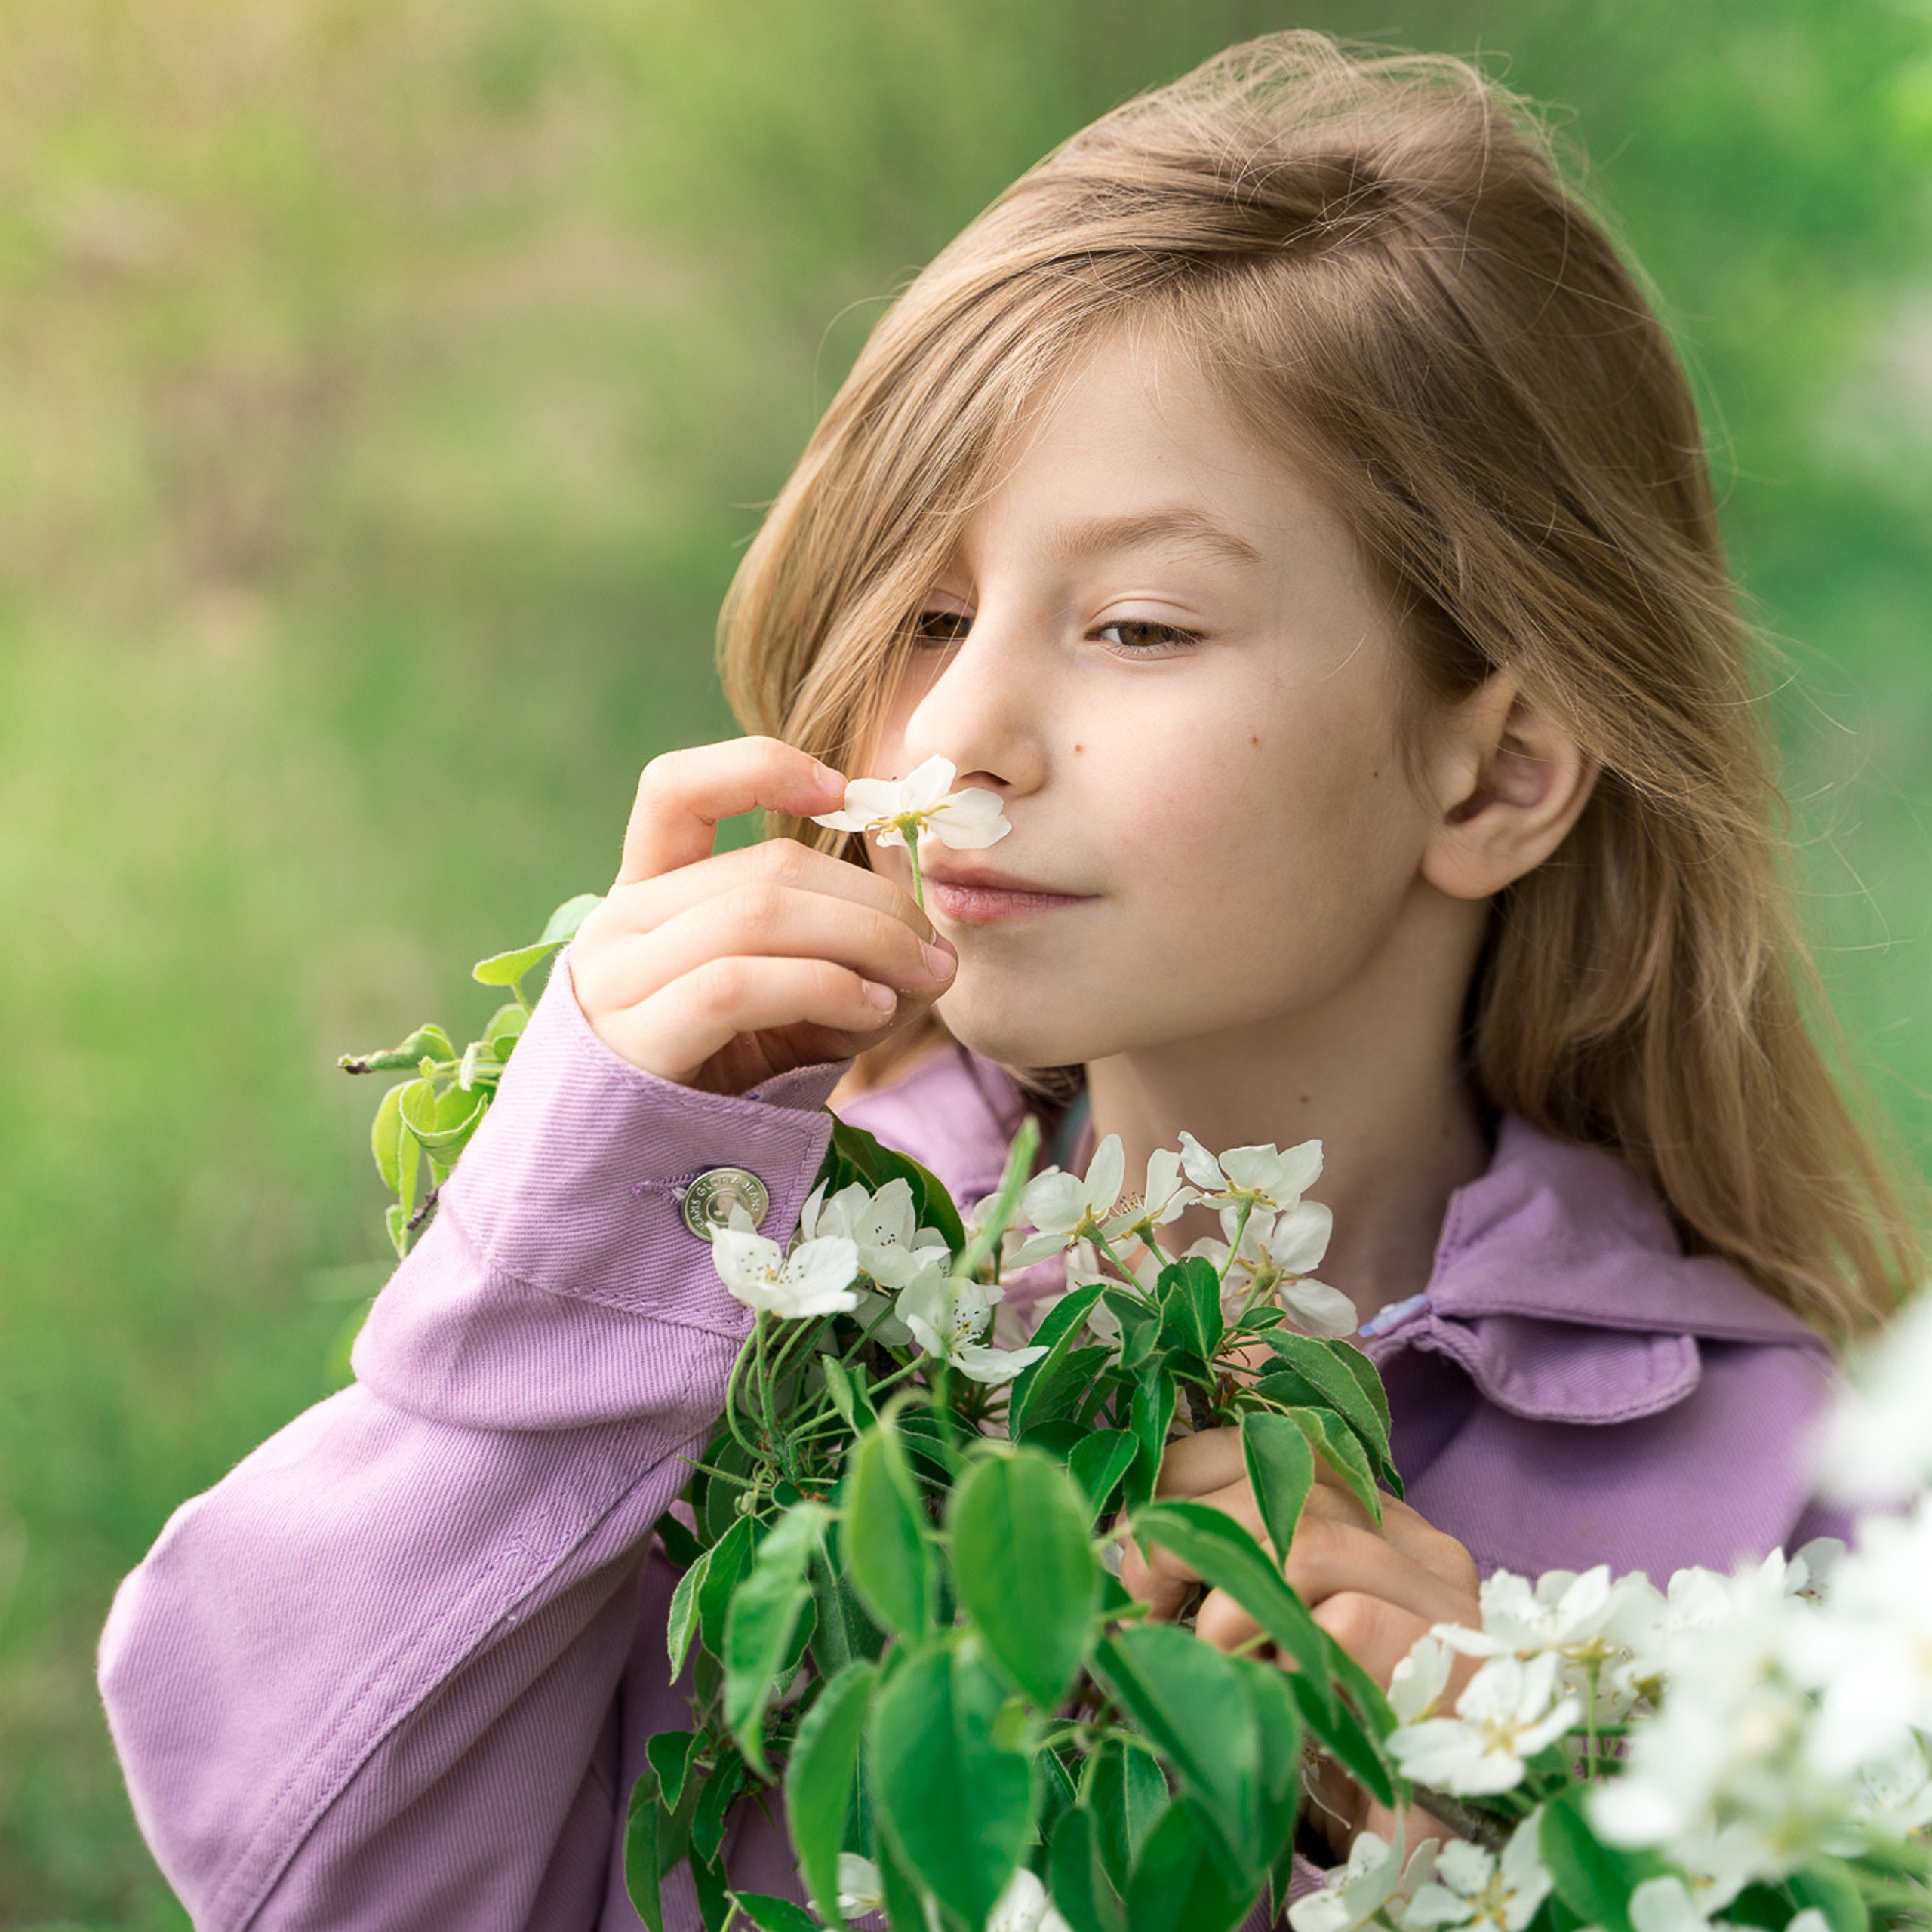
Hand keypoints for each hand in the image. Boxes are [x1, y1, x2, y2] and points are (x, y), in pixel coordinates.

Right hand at [568, 737, 956, 1093]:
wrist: (623, 1192)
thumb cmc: (717, 1096)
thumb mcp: (787, 1015)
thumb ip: (845, 964)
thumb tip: (931, 940)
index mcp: (645, 900)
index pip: (676, 791)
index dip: (761, 770)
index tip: (846, 793)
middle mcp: (618, 926)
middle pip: (765, 870)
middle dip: (872, 901)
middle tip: (934, 950)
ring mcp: (615, 981)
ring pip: (755, 914)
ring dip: (863, 939)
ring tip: (918, 979)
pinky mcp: (631, 1041)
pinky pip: (736, 983)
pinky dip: (820, 984)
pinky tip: (868, 1009)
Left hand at [1119, 1427, 1483, 1857]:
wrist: (1421, 1852)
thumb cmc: (1329, 1738)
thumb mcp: (1269, 1632)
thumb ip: (1233, 1568)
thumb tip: (1130, 1526)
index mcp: (1375, 1518)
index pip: (1270, 1442)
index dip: (1183, 1475)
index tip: (1133, 1540)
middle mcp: (1419, 1544)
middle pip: (1282, 1479)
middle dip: (1188, 1535)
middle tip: (1143, 1606)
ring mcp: (1446, 1602)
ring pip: (1307, 1541)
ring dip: (1226, 1605)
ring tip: (1205, 1662)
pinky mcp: (1454, 1664)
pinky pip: (1345, 1620)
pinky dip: (1283, 1657)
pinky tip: (1273, 1700)